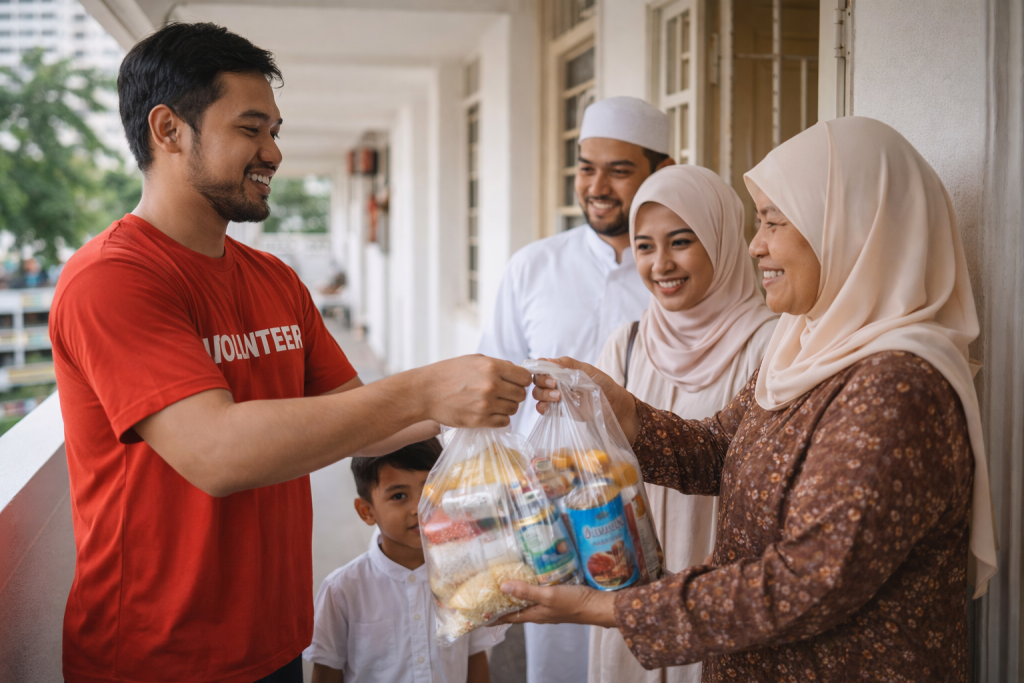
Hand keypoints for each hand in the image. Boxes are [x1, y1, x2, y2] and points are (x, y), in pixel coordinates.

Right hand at [418, 355, 530, 428]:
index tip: (515, 382)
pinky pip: (503, 422)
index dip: (522, 380)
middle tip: (503, 393)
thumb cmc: (448, 373)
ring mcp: (486, 405)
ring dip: (507, 406)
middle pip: (521, 395)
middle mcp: (491, 385)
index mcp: (492, 367)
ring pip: (513, 409)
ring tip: (493, 402)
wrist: (426, 392)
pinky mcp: (479, 420)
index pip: (525, 377)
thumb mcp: (474, 360)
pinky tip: (490, 412)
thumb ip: (498, 365)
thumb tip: (517, 371)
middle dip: (514, 394)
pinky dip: (500, 418)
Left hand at [496, 580, 617, 627]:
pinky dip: (530, 588)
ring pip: (527, 602)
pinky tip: (531, 578)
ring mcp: (548, 606)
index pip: (508, 617)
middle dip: (502, 604)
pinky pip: (538, 594)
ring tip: (505, 583)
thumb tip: (503, 586)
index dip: (494, 617)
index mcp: (534, 614)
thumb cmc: (573, 603)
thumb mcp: (548, 596)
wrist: (597, 605)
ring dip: (516, 595)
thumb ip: (527, 591)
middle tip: (488, 594)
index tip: (479, 616)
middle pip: (516, 610)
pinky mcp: (557, 598)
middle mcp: (539, 612)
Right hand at [531, 357, 639, 443]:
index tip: (545, 370)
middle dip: (542, 381)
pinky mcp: (560, 412)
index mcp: (565, 371)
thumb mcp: (592, 372)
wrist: (618, 410)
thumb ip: (571, 365)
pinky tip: (550, 407)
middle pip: (538, 380)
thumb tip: (550, 361)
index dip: (540, 367)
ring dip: (543, 394)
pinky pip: (543, 409)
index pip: (544, 366)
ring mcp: (558, 397)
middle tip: (554, 384)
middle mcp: (559, 383)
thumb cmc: (608, 388)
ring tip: (558, 396)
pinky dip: (542, 408)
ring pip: (539, 394)